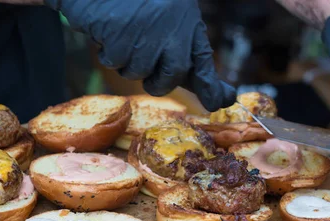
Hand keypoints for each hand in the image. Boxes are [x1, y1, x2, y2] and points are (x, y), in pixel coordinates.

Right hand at [44, 0, 235, 111]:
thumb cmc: (135, 1)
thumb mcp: (169, 19)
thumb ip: (187, 56)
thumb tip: (218, 97)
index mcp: (185, 19)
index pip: (202, 60)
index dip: (210, 86)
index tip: (222, 101)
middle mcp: (171, 26)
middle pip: (172, 76)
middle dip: (158, 82)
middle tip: (146, 68)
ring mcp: (146, 31)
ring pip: (138, 72)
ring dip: (126, 61)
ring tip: (122, 32)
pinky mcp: (120, 33)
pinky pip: (114, 61)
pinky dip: (107, 50)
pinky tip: (108, 28)